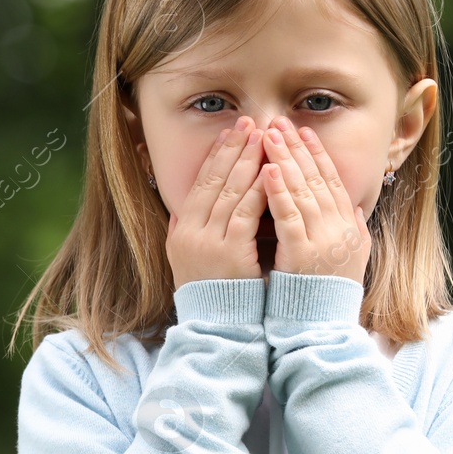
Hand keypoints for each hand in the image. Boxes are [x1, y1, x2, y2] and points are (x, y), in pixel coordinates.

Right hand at [165, 115, 269, 288]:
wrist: (217, 331)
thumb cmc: (213, 297)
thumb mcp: (189, 261)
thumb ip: (188, 233)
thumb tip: (182, 209)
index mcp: (181, 232)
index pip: (200, 183)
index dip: (217, 155)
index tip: (232, 132)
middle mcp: (190, 233)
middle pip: (214, 180)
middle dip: (234, 149)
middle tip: (250, 122)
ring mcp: (209, 243)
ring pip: (230, 191)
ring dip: (248, 161)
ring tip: (264, 138)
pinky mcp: (231, 254)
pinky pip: (246, 213)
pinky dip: (258, 190)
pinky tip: (270, 171)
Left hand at [259, 116, 371, 283]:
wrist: (320, 331)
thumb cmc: (325, 297)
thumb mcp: (348, 260)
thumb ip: (351, 232)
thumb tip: (356, 208)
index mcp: (351, 229)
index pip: (334, 182)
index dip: (317, 155)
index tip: (303, 131)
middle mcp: (341, 231)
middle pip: (318, 180)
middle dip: (297, 148)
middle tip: (279, 122)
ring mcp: (323, 242)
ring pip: (304, 191)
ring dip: (285, 160)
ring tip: (268, 136)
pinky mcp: (302, 256)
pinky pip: (290, 217)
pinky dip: (279, 192)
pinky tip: (267, 170)